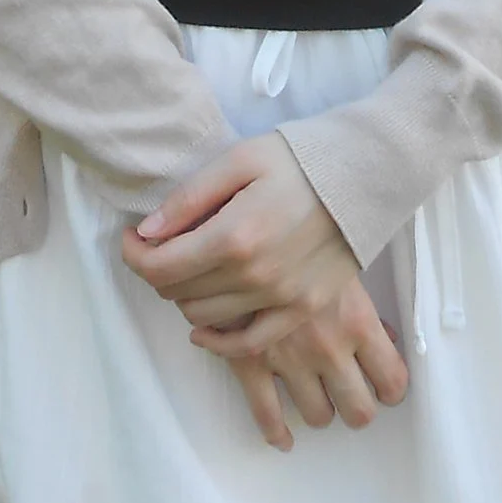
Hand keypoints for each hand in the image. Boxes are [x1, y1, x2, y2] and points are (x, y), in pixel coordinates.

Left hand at [123, 134, 407, 449]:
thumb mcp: (240, 159)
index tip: (132, 236)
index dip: (133, 254)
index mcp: (235, 236)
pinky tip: (205, 326)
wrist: (369, 172)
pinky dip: (218, 339)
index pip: (160, 266)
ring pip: (205, 318)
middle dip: (158, 269)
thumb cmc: (302, 157)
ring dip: (186, 295)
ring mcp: (282, 299)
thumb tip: (147, 233)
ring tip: (191, 266)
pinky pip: (248, 344)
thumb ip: (190, 198)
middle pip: (179, 292)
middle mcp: (255, 277)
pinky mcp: (303, 309)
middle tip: (162, 244)